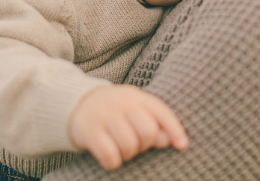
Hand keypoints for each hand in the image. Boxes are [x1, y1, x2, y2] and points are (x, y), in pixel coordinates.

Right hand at [68, 84, 188, 170]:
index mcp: (137, 96)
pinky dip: (113, 162)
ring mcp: (104, 115)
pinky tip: (109, 156)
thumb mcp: (135, 110)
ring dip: (128, 154)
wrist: (77, 103)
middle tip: (135, 144)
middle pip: (148, 132)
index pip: (162, 112)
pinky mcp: (89, 130)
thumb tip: (170, 141)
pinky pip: (110, 155)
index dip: (175, 130)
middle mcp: (121, 103)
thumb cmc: (115, 112)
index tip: (182, 146)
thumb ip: (154, 123)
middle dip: (145, 145)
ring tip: (121, 148)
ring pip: (129, 146)